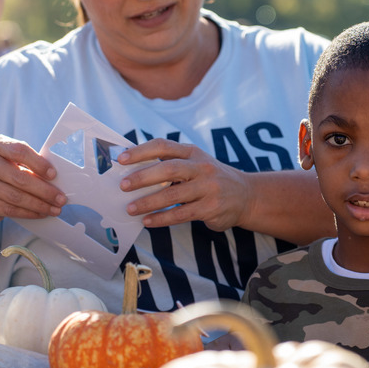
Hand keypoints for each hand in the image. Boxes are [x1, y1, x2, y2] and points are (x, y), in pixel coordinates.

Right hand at [0, 135, 65, 222]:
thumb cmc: (2, 171)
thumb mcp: (11, 160)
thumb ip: (28, 164)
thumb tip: (56, 180)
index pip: (19, 151)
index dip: (38, 163)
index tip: (54, 175)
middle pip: (19, 178)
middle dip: (44, 191)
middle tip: (61, 199)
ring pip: (15, 197)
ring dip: (39, 205)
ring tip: (54, 209)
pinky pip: (8, 210)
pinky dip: (28, 213)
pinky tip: (40, 213)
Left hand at [117, 139, 250, 231]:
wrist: (246, 195)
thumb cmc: (210, 179)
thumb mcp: (196, 164)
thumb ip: (171, 164)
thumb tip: (132, 171)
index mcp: (193, 153)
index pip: (164, 146)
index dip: (141, 151)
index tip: (122, 159)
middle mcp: (202, 167)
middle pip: (169, 168)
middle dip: (143, 177)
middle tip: (123, 186)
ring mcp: (208, 188)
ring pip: (174, 195)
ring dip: (149, 202)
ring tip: (130, 209)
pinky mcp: (211, 208)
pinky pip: (181, 214)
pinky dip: (162, 218)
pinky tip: (148, 221)